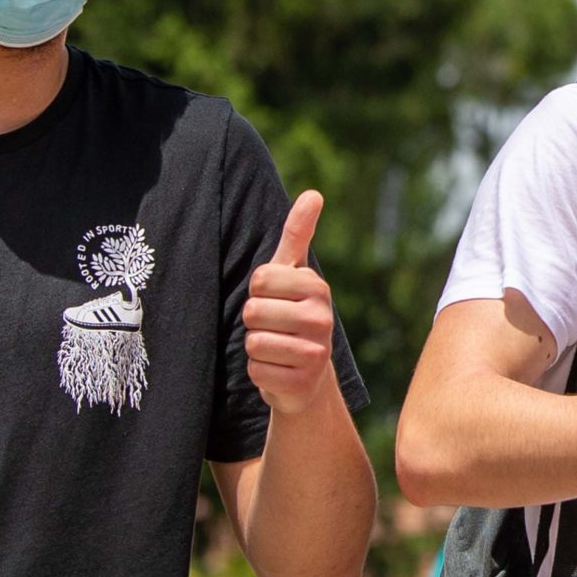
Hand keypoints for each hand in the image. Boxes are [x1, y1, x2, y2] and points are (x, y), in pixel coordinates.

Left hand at [244, 191, 339, 417]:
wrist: (307, 376)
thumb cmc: (291, 315)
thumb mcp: (292, 274)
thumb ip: (298, 233)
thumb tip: (314, 193)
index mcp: (317, 287)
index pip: (260, 280)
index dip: (257, 292)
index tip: (274, 300)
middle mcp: (323, 318)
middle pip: (253, 312)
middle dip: (254, 322)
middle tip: (274, 328)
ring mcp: (316, 353)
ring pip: (254, 342)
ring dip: (256, 348)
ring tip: (276, 349)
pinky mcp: (303, 383)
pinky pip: (257, 371)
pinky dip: (260, 373)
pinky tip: (279, 371)